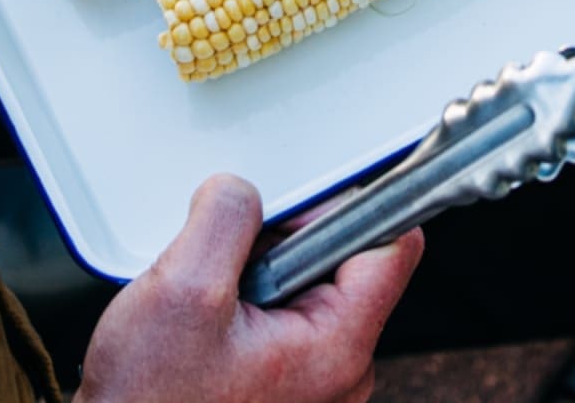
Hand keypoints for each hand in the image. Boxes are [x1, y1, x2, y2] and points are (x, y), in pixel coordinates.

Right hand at [72, 175, 421, 402]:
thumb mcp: (182, 287)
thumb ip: (226, 218)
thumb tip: (243, 190)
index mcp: (336, 349)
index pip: (391, 244)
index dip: (347, 202)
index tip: (306, 192)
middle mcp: (340, 372)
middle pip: (342, 260)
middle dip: (283, 241)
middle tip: (229, 263)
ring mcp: (315, 384)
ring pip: (306, 286)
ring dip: (258, 273)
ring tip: (210, 305)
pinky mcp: (288, 388)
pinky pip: (284, 318)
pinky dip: (247, 304)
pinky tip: (209, 326)